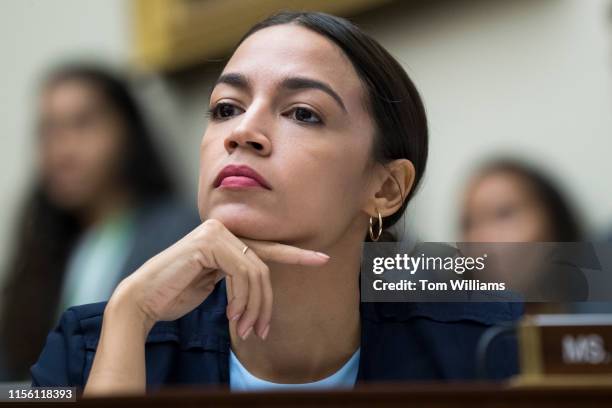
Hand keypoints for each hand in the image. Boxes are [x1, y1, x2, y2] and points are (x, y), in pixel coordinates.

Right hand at [112, 218, 329, 339]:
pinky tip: (230, 316)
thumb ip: (237, 273)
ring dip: (254, 306)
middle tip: (261, 331)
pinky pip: (242, 272)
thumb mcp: (215, 282)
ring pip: (256, 270)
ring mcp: (216, 232)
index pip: (267, 247)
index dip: (296, 254)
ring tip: (245, 330)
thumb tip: (262, 282)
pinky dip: (241, 299)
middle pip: (264, 264)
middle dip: (266, 302)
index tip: (322, 259)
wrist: (143, 300)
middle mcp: (223, 228)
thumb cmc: (176, 294)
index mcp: (226, 237)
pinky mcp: (209, 242)